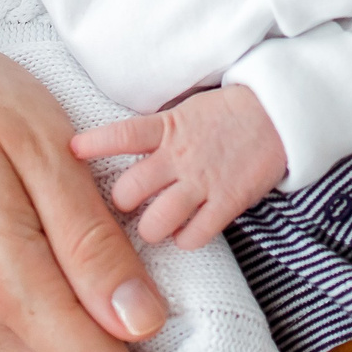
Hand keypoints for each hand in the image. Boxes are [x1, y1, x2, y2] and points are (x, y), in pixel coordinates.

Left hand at [71, 84, 287, 248]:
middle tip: (128, 207)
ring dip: (151, 228)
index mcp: (168, 128)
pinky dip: (186, 239)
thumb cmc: (230, 114)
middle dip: (122, 204)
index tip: (72, 152)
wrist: (279, 115)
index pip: (122, 135)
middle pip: (129, 192)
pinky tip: (188, 231)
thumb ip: (157, 133)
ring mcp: (202, 182)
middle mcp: (179, 157)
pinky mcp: (226, 202)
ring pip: (155, 223)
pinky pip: (193, 237)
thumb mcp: (187, 112)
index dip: (94, 145)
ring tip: (156, 225)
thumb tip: (123, 150)